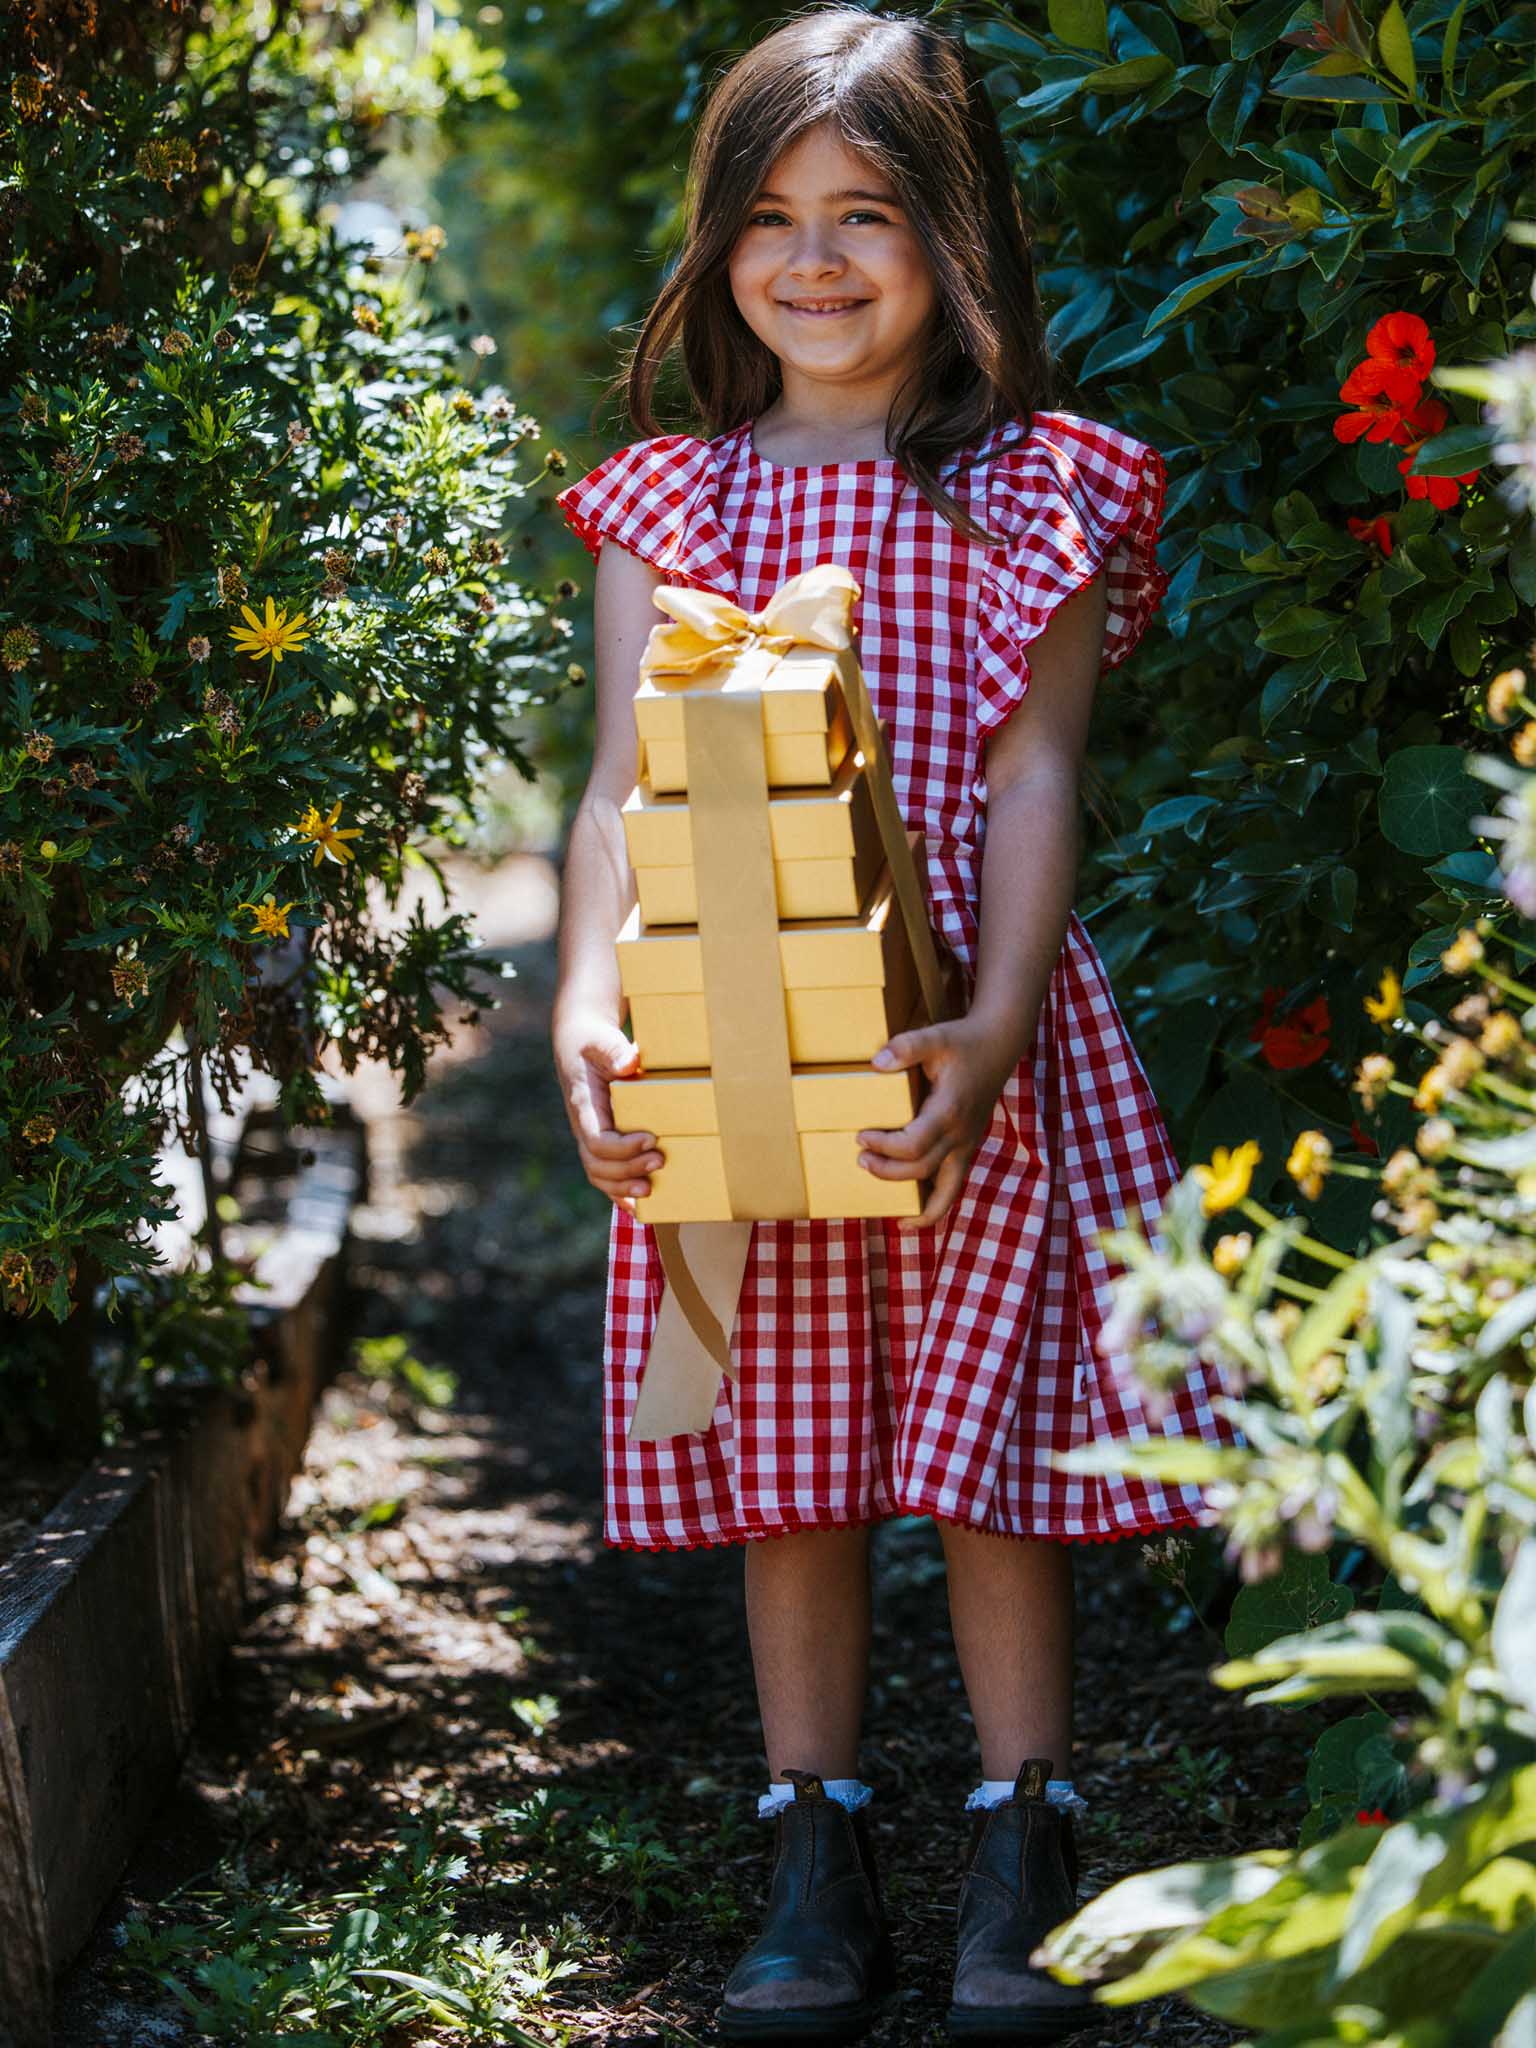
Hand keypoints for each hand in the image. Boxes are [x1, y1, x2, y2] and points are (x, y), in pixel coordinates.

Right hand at [552, 1005, 662, 1215]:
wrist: (579, 1042)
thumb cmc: (593, 1041)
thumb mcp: (601, 1038)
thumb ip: (614, 1050)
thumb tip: (629, 1064)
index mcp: (583, 1106)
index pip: (597, 1140)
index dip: (623, 1148)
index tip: (650, 1138)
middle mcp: (584, 1127)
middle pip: (598, 1164)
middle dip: (628, 1170)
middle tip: (660, 1162)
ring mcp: (590, 1136)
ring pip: (599, 1175)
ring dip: (624, 1187)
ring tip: (652, 1189)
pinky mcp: (601, 1141)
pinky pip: (605, 1175)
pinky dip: (620, 1193)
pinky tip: (639, 1207)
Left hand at [856, 1015, 1023, 1233]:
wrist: (999, 1044)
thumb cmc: (964, 1041)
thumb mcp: (935, 1036)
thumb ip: (906, 1047)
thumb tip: (876, 1063)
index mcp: (950, 1111)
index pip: (913, 1146)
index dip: (883, 1147)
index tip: (861, 1136)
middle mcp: (961, 1135)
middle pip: (920, 1171)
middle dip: (886, 1171)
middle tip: (861, 1158)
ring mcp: (967, 1144)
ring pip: (945, 1192)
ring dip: (915, 1204)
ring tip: (890, 1208)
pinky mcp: (968, 1147)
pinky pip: (953, 1187)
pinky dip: (935, 1207)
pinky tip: (913, 1218)